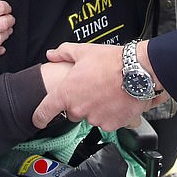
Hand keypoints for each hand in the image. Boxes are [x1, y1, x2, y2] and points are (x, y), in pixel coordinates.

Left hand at [32, 42, 165, 129]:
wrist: (138, 71)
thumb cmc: (111, 61)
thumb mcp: (84, 51)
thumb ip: (64, 52)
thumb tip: (52, 54)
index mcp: (67, 93)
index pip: (44, 112)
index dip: (39, 117)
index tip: (39, 120)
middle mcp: (79, 109)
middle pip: (73, 112)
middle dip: (80, 102)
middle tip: (93, 87)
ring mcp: (95, 119)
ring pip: (91, 116)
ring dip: (96, 107)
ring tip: (108, 91)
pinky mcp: (111, 125)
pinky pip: (107, 121)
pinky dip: (111, 113)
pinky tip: (117, 100)